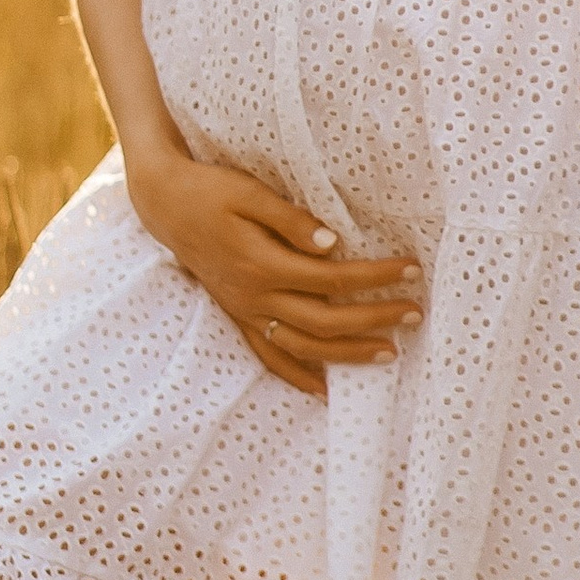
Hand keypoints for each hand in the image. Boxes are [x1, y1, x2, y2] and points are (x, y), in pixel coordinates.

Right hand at [128, 148, 421, 397]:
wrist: (165, 204)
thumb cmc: (211, 190)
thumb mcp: (249, 193)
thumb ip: (291, 220)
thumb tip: (334, 244)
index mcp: (261, 264)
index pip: (332, 279)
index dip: (374, 278)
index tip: (410, 270)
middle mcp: (254, 297)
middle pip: (325, 321)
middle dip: (374, 320)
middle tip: (415, 314)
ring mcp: (245, 312)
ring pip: (302, 348)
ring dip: (347, 355)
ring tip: (389, 354)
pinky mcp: (238, 316)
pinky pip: (269, 356)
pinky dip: (298, 376)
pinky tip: (325, 389)